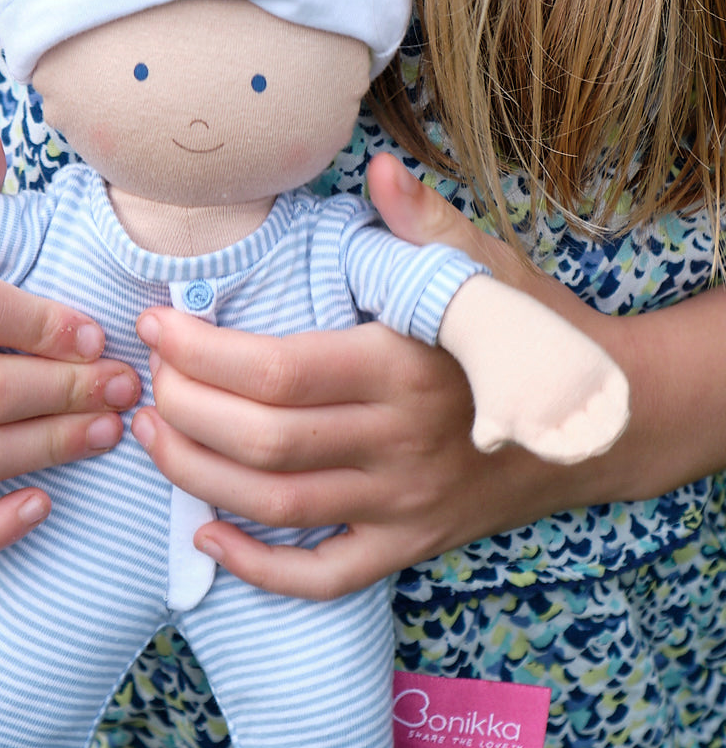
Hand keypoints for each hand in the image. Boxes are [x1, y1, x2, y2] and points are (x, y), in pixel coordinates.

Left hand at [130, 154, 625, 599]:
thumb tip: (378, 170)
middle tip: (146, 376)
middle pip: (264, 442)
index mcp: (406, 365)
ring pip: (279, 507)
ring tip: (151, 433)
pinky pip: (326, 577)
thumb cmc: (530, 329)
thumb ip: (424, 221)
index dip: (201, 351)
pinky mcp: (410, 543)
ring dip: (196, 477)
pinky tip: (206, 537)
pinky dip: (260, 569)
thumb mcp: (485, 267)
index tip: (154, 324)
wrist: (600, 418)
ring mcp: (406, 502)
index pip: (278, 371)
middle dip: (184, 409)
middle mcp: (402, 442)